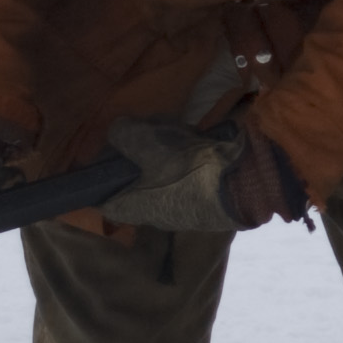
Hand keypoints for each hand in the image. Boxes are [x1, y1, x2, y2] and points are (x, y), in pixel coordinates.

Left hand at [100, 113, 308, 232]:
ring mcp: (179, 208)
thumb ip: (122, 134)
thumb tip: (117, 131)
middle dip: (137, 152)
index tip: (107, 150)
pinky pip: (183, 175)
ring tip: (176, 128)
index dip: (99, 174)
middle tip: (147, 129)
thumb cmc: (184, 168)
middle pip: (132, 180)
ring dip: (163, 149)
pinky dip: (185, 156)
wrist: (243, 182)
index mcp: (130, 207)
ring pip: (159, 174)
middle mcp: (152, 214)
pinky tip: (196, 138)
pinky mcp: (203, 198)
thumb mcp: (145, 141)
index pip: (101, 196)